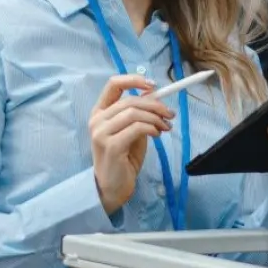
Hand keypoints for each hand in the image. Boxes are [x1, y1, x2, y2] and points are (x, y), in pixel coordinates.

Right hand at [89, 74, 173, 213]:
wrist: (112, 187)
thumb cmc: (123, 159)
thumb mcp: (132, 132)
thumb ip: (138, 115)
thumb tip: (154, 96)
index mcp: (99, 112)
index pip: (113, 84)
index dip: (134, 80)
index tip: (153, 85)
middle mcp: (97, 119)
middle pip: (130, 100)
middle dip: (155, 104)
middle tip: (170, 114)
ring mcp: (101, 132)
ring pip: (134, 112)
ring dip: (155, 118)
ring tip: (166, 127)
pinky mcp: (111, 145)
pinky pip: (137, 128)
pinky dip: (151, 128)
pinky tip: (157, 135)